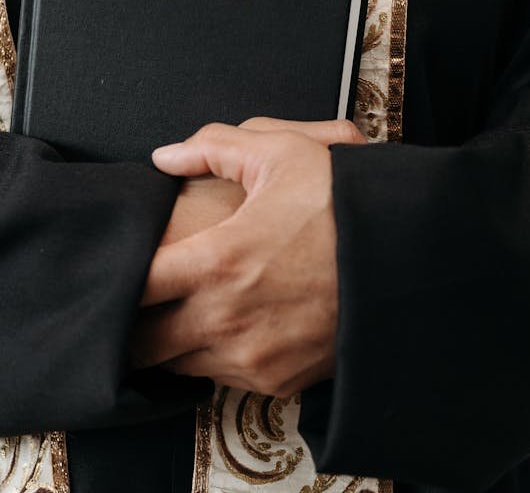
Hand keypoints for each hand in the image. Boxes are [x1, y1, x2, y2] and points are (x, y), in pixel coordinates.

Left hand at [131, 118, 364, 396]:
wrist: (412, 257)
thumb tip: (163, 156)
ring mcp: (253, 358)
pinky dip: (216, 358)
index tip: (116, 268)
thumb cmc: (344, 201)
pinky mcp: (279, 382)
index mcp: (216, 262)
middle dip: (134, 325)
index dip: (117, 279)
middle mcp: (226, 320)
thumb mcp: (282, 152)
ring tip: (182, 311)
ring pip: (180, 364)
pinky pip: (223, 379)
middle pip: (144, 343)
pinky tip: (228, 327)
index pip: (133, 288)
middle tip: (138, 302)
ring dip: (174, 342)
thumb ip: (212, 147)